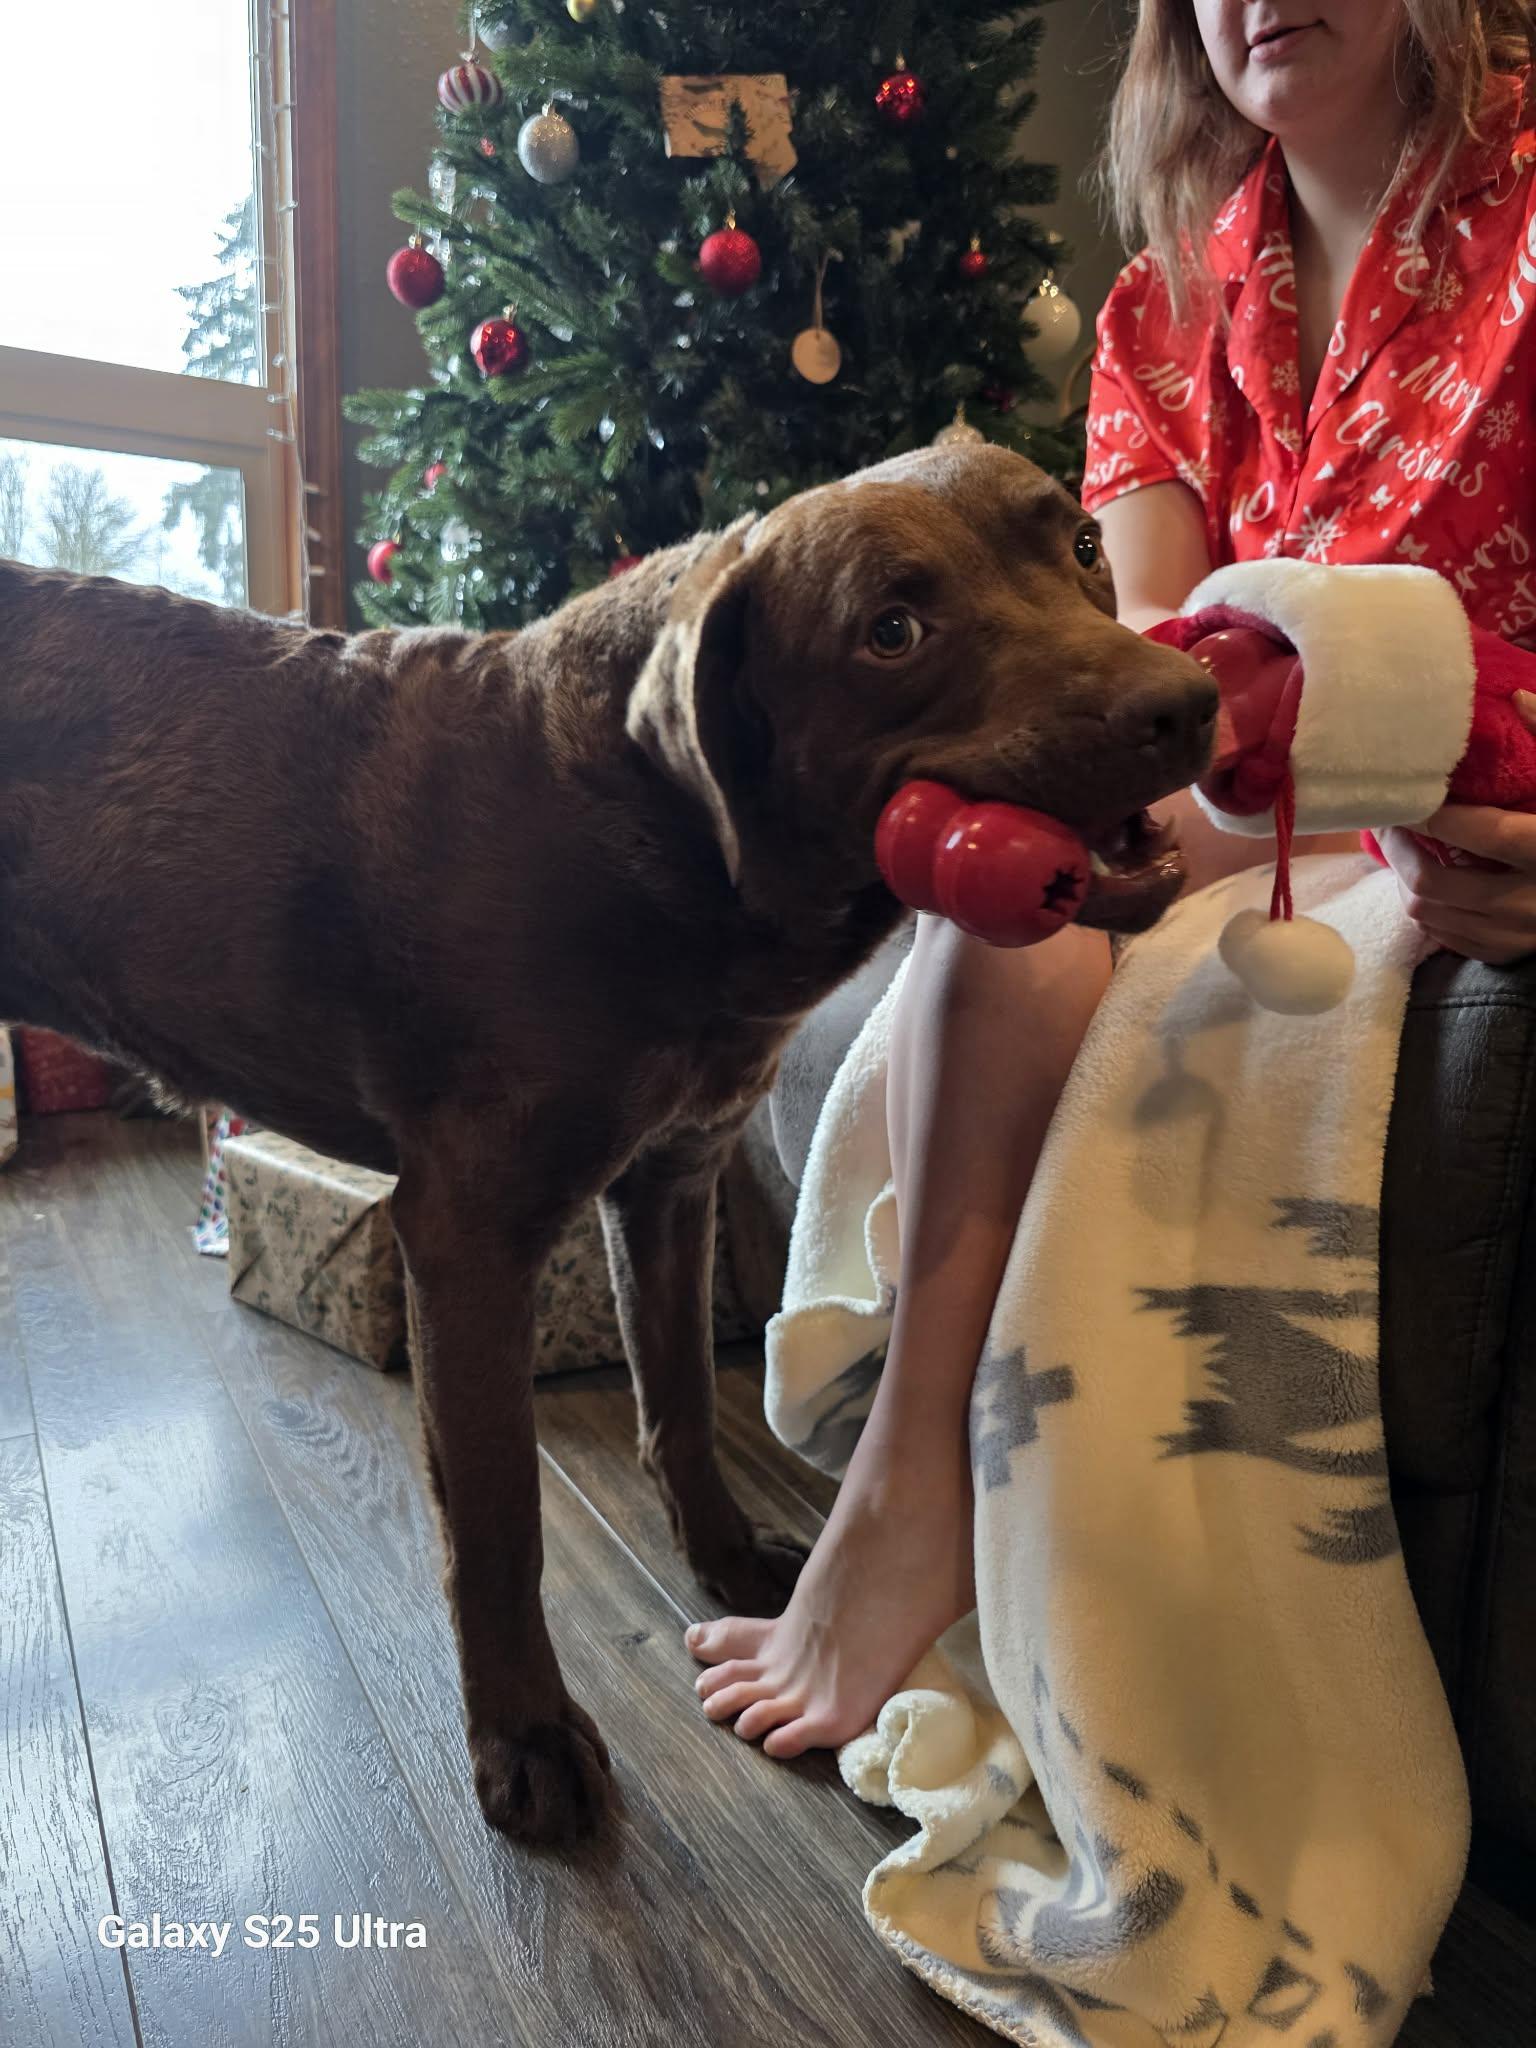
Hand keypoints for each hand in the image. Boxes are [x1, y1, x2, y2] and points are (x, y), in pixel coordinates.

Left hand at [1379, 805, 1535, 963]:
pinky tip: (1425, 877)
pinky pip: (1441, 933)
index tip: (1410, 794)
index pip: (1484, 833)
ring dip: (1402, 877)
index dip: (1436, 814)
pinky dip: (1424, 904)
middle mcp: (1530, 902)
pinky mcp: (1503, 955)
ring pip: (1426, 912)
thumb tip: (1516, 704)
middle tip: (1389, 819)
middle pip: (1433, 881)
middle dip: (1397, 847)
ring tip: (1401, 844)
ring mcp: (1513, 936)